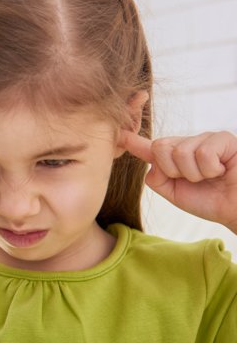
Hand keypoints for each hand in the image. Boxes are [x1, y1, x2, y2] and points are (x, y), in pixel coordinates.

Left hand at [122, 130, 236, 231]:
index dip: (132, 139)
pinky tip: (222, 171)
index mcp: (173, 156)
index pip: (149, 146)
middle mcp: (186, 144)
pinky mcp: (223, 139)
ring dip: (196, 173)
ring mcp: (204, 139)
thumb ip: (157, 177)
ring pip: (181, 152)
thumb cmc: (209, 201)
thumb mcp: (174, 192)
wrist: (236, 209)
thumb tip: (149, 162)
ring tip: (211, 177)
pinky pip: (203, 152)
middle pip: (160, 147)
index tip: (118, 134)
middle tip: (195, 180)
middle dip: (174, 170)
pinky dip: (211, 169)